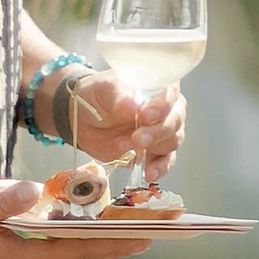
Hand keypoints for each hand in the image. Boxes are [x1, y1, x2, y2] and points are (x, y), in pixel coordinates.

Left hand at [69, 66, 185, 181]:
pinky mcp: (155, 152)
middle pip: (175, 120)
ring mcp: (162, 131)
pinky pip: (166, 161)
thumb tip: (133, 107)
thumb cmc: (98, 96)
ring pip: (173, 140)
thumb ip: (120, 97)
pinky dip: (159, 168)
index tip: (146, 115)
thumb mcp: (105, 89)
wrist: (83, 118)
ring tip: (130, 148)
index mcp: (158, 86)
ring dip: (154, 148)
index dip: (162, 105)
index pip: (170, 94)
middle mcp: (166, 108)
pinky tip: (149, 172)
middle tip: (137, 138)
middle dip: (158, 131)